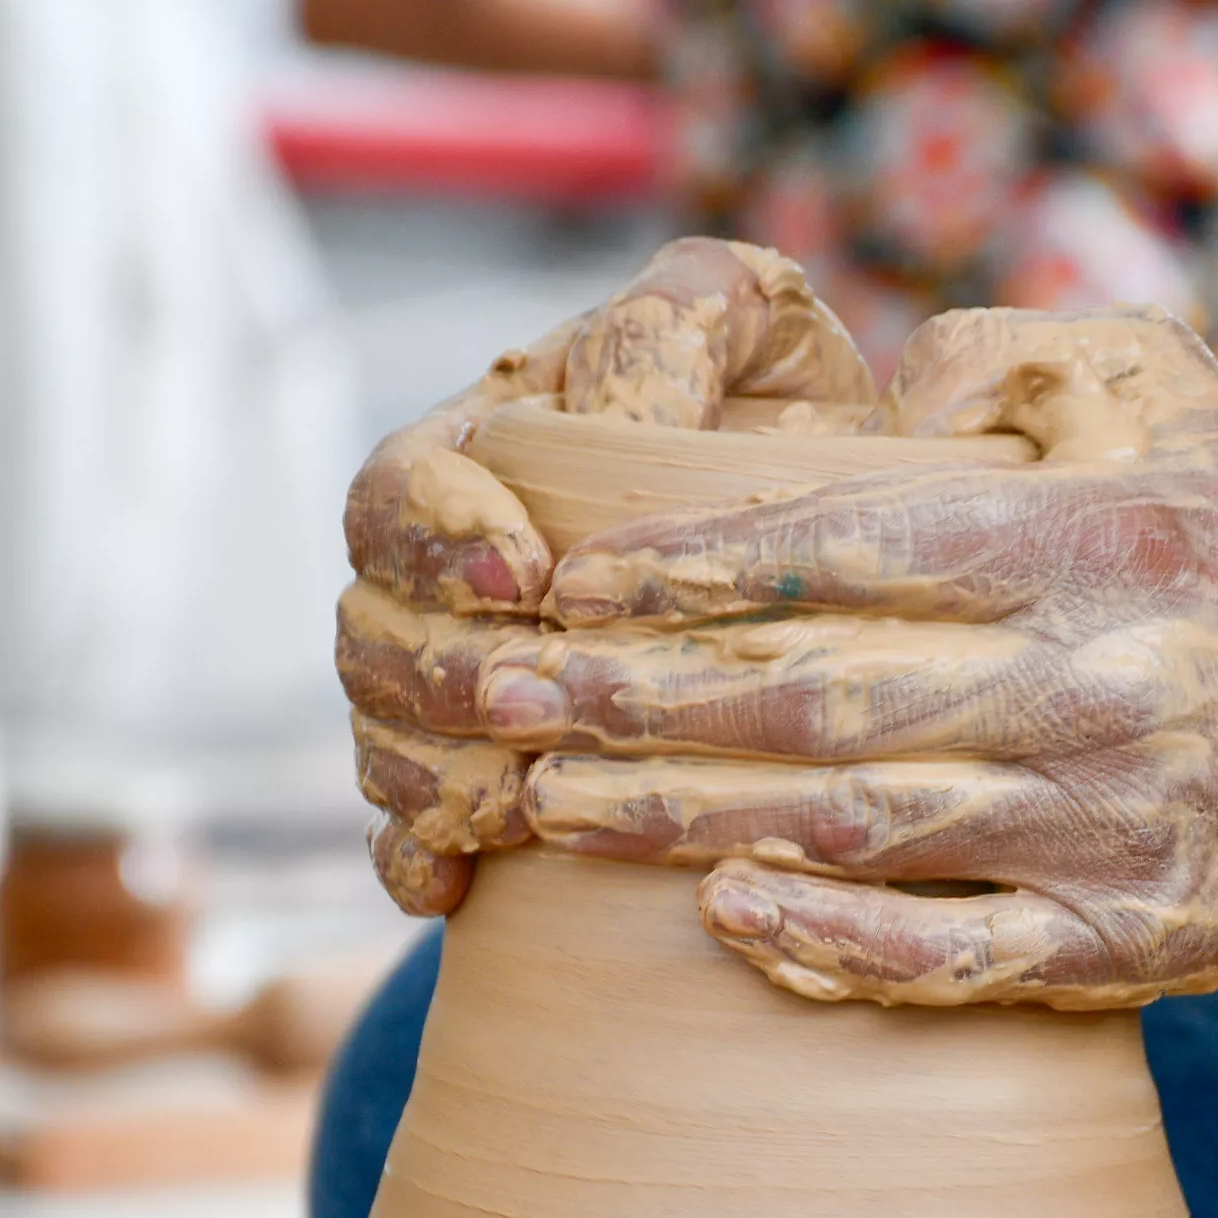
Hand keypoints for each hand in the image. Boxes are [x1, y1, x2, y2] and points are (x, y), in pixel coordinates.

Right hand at [334, 239, 873, 913]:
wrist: (848, 574)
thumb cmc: (809, 437)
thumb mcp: (765, 353)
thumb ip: (687, 327)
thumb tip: (618, 404)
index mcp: (487, 448)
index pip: (402, 488)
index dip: (441, 535)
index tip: (526, 577)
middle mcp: (444, 562)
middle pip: (369, 620)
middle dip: (442, 668)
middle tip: (530, 703)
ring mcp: (447, 673)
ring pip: (374, 725)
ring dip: (434, 766)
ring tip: (518, 804)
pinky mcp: (471, 774)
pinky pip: (396, 826)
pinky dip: (415, 857)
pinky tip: (452, 890)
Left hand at [478, 307, 1217, 1008]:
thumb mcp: (1175, 399)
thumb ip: (1023, 361)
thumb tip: (877, 378)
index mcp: (1096, 545)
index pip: (860, 551)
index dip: (701, 568)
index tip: (576, 579)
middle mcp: (1098, 687)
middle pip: (824, 702)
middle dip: (642, 702)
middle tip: (506, 699)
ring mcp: (1111, 830)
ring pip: (859, 831)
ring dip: (689, 820)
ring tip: (556, 803)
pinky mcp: (1127, 944)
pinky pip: (956, 961)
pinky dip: (836, 951)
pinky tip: (724, 921)